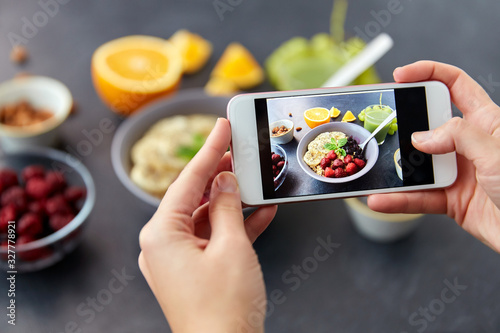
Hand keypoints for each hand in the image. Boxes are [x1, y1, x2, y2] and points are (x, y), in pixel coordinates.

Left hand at [138, 118, 276, 332]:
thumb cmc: (222, 309)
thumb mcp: (231, 247)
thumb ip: (226, 207)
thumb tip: (225, 180)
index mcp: (160, 234)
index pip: (187, 180)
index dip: (209, 149)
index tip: (221, 126)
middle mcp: (161, 244)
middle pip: (193, 196)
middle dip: (220, 175)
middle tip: (239, 150)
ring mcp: (176, 259)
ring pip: (205, 217)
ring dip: (232, 202)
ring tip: (254, 181)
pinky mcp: (192, 270)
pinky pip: (212, 239)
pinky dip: (233, 227)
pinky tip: (258, 213)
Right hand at [368, 60, 499, 252]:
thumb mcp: (497, 153)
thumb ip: (460, 137)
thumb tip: (422, 137)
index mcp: (487, 122)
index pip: (455, 85)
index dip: (429, 73)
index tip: (402, 76)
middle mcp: (469, 144)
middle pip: (427, 125)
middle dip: (403, 124)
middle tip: (382, 127)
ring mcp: (458, 172)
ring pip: (418, 164)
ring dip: (396, 169)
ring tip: (376, 170)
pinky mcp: (451, 199)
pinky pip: (419, 196)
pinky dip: (399, 200)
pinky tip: (382, 199)